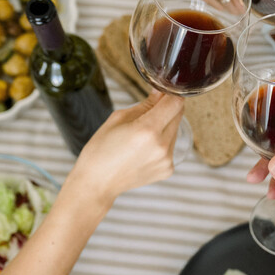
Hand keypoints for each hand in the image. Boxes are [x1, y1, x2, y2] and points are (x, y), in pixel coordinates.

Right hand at [69, 91, 183, 203]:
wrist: (97, 183)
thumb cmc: (101, 149)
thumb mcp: (118, 118)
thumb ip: (146, 105)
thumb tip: (161, 91)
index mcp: (147, 130)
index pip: (175, 103)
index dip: (170, 94)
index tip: (163, 93)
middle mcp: (161, 146)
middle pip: (177, 115)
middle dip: (166, 110)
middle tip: (146, 115)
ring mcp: (166, 160)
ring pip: (175, 131)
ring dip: (164, 127)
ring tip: (140, 137)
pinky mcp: (167, 169)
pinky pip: (171, 147)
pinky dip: (161, 143)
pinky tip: (143, 150)